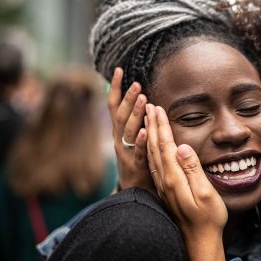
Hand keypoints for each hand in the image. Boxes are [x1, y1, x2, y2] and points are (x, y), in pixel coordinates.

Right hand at [108, 68, 149, 189]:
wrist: (133, 191)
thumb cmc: (136, 159)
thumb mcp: (131, 138)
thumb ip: (133, 119)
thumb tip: (138, 96)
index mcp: (119, 131)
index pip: (114, 106)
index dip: (115, 88)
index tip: (119, 70)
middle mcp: (119, 139)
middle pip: (121, 116)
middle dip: (128, 98)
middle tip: (137, 84)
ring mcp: (126, 152)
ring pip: (129, 131)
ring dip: (136, 114)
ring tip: (143, 99)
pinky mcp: (136, 165)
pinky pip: (138, 151)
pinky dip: (141, 141)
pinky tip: (146, 131)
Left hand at [145, 104, 226, 260]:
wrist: (199, 242)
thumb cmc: (208, 218)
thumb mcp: (206, 193)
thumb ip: (193, 169)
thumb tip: (182, 147)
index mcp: (174, 178)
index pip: (165, 145)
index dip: (161, 125)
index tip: (158, 107)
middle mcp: (165, 180)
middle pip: (155, 147)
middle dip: (152, 124)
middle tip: (149, 105)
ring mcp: (163, 187)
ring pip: (152, 155)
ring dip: (150, 135)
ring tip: (147, 119)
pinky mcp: (165, 191)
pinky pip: (154, 165)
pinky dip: (151, 150)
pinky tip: (152, 146)